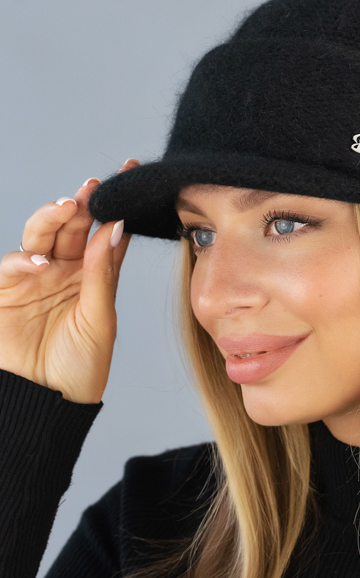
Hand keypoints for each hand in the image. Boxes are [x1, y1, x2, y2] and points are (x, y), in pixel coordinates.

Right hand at [0, 159, 138, 402]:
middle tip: (96, 187)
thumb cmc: (80, 370)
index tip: (130, 173)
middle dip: (84, 204)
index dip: (118, 207)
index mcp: (95, 278)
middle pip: (75, 228)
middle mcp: (66, 272)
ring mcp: (36, 279)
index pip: (109, 235)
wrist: (45, 405)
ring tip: (69, 208)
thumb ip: (103, 275)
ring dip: (54, 218)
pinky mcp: (7, 291)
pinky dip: (24, 258)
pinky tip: (40, 261)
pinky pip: (14, 264)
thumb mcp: (99, 321)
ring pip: (43, 236)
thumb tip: (115, 228)